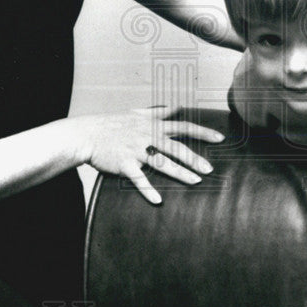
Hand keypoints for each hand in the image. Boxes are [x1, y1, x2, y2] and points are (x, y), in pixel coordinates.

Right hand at [66, 106, 222, 204]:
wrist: (87, 134)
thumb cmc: (111, 124)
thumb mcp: (136, 113)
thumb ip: (159, 111)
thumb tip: (176, 105)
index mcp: (152, 124)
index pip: (183, 126)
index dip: (202, 132)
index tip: (220, 138)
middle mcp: (147, 136)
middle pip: (176, 147)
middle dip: (195, 158)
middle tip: (210, 169)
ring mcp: (136, 150)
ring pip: (162, 163)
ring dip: (180, 173)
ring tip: (195, 182)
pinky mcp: (124, 164)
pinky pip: (138, 179)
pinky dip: (148, 190)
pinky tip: (158, 200)